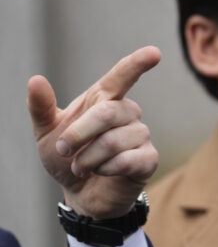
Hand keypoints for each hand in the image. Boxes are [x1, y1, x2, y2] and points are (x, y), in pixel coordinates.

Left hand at [28, 46, 160, 219]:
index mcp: (104, 100)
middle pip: (108, 112)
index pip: (122, 76)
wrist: (80, 194)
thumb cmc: (66, 159)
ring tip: (82, 167)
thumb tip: (35, 79)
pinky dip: (105, 169)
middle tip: (63, 150)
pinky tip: (102, 173)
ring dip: (88, 158)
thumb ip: (41, 107)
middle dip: (79, 134)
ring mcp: (140, 136)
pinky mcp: (149, 159)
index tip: (154, 53)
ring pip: (114, 140)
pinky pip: (127, 160)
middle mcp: (127, 113)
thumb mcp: (46, 133)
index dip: (137, 63)